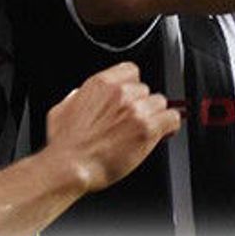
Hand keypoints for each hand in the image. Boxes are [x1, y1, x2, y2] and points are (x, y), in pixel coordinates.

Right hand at [44, 62, 180, 192]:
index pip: (131, 70)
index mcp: (101, 83)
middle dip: (141, 105)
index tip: (132, 97)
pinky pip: (172, 118)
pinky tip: (164, 133)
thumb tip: (82, 96)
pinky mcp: (148, 128)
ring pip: (160, 103)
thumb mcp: (62, 109)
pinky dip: (170, 126)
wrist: (70, 165)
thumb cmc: (65, 144)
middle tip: (134, 122)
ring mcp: (136, 109)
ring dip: (155, 116)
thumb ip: (77, 98)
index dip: (133, 86)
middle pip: (146, 90)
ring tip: (147, 130)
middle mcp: (121, 92)